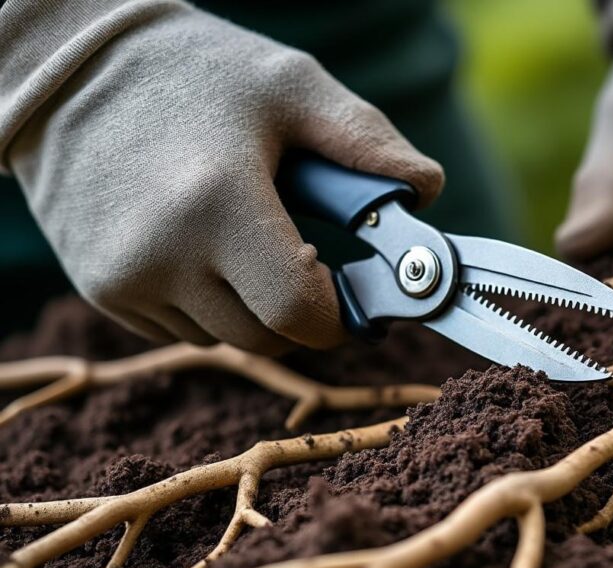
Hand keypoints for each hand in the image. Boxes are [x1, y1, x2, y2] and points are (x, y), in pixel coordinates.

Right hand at [5, 2, 442, 352]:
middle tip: (311, 259)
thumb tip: (428, 192)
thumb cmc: (195, 72)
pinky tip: (204, 244)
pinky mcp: (102, 289)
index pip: (297, 313)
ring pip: (226, 338)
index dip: (339, 314)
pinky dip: (210, 303)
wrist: (72, 72)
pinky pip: (183, 328)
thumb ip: (368, 142)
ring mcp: (123, 278)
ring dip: (255, 306)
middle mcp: (161, 254)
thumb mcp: (291, 85)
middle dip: (304, 310)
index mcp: (216, 201)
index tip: (357, 292)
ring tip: (248, 234)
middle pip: (267, 337)